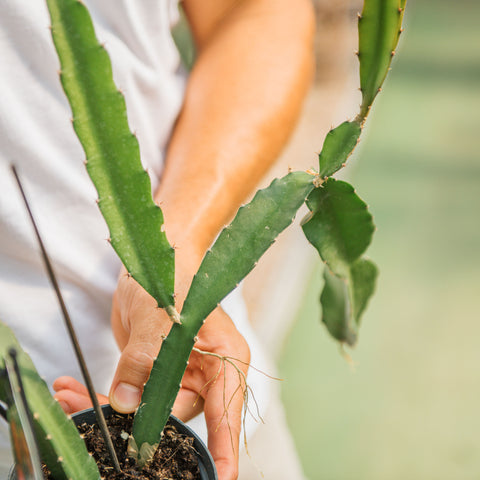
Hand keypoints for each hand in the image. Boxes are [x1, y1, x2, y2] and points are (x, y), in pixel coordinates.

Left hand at [54, 273, 249, 479]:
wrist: (154, 262)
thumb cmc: (173, 277)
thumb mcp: (160, 314)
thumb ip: (146, 358)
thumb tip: (126, 403)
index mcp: (224, 358)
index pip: (227, 409)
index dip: (225, 447)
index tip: (223, 477)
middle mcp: (206, 372)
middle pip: (176, 413)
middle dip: (136, 422)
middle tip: (93, 416)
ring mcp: (179, 374)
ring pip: (148, 410)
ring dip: (109, 408)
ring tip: (72, 398)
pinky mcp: (153, 374)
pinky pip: (131, 397)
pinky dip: (103, 397)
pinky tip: (74, 390)